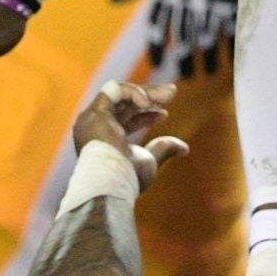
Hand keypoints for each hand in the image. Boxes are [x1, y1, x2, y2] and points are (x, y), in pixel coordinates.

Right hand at [72, 80, 187, 191]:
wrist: (113, 184)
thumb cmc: (127, 178)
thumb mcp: (149, 161)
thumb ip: (162, 149)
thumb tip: (184, 148)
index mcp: (102, 139)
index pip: (123, 119)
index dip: (145, 114)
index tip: (165, 114)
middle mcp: (93, 126)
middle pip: (122, 103)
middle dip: (149, 95)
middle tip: (172, 91)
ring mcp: (92, 119)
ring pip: (120, 92)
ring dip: (146, 91)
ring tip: (169, 94)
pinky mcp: (95, 112)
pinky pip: (114, 91)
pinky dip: (134, 92)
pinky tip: (148, 102)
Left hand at [134, 0, 244, 75]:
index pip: (156, 28)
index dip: (156, 48)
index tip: (157, 63)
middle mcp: (185, 1)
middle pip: (181, 40)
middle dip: (184, 60)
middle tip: (186, 76)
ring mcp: (209, 3)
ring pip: (205, 42)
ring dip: (206, 59)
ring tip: (207, 70)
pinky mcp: (231, 2)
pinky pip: (229, 32)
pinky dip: (229, 47)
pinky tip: (230, 56)